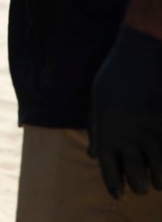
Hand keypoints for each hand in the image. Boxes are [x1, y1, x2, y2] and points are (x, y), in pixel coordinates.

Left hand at [88, 26, 161, 197]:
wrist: (139, 55)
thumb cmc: (115, 77)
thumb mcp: (98, 102)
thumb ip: (96, 130)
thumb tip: (93, 155)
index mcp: (105, 131)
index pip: (108, 168)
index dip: (113, 184)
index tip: (118, 195)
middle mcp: (127, 138)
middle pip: (135, 177)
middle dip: (138, 185)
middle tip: (140, 186)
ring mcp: (150, 134)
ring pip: (158, 174)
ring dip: (158, 179)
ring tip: (156, 181)